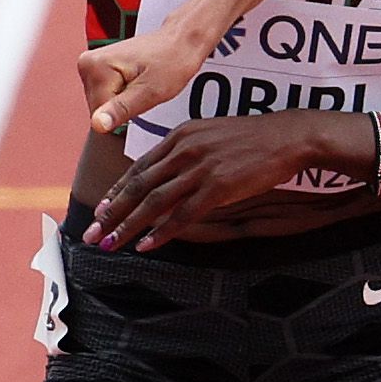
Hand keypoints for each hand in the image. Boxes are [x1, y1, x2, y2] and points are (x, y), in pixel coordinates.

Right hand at [81, 21, 213, 134]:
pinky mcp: (98, 69)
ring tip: (141, 84)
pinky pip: (107, 96)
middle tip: (143, 89)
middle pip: (98, 109)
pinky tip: (136, 83)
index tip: (141, 95)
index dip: (124, 112)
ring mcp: (91, 66)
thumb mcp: (150, 92)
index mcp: (94, 66)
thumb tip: (98, 125)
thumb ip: (121, 109)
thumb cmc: (172, 62)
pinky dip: (123, 96)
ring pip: (103, 105)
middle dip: (123, 107)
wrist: (180, 43)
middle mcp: (86, 64)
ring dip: (124, 102)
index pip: (99, 113)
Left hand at [86, 115, 351, 250]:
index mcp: (180, 137)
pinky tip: (147, 245)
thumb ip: (187, 152)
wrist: (287, 137)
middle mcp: (184, 150)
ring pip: (155, 202)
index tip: (102, 211)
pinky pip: (183, 214)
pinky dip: (162, 232)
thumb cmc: (253, 139)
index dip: (117, 192)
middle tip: (93, 234)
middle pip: (139, 186)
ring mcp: (201, 168)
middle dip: (112, 213)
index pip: (139, 167)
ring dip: (129, 226)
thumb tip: (169, 175)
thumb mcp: (212, 136)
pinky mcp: (219, 186)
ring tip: (111, 244)